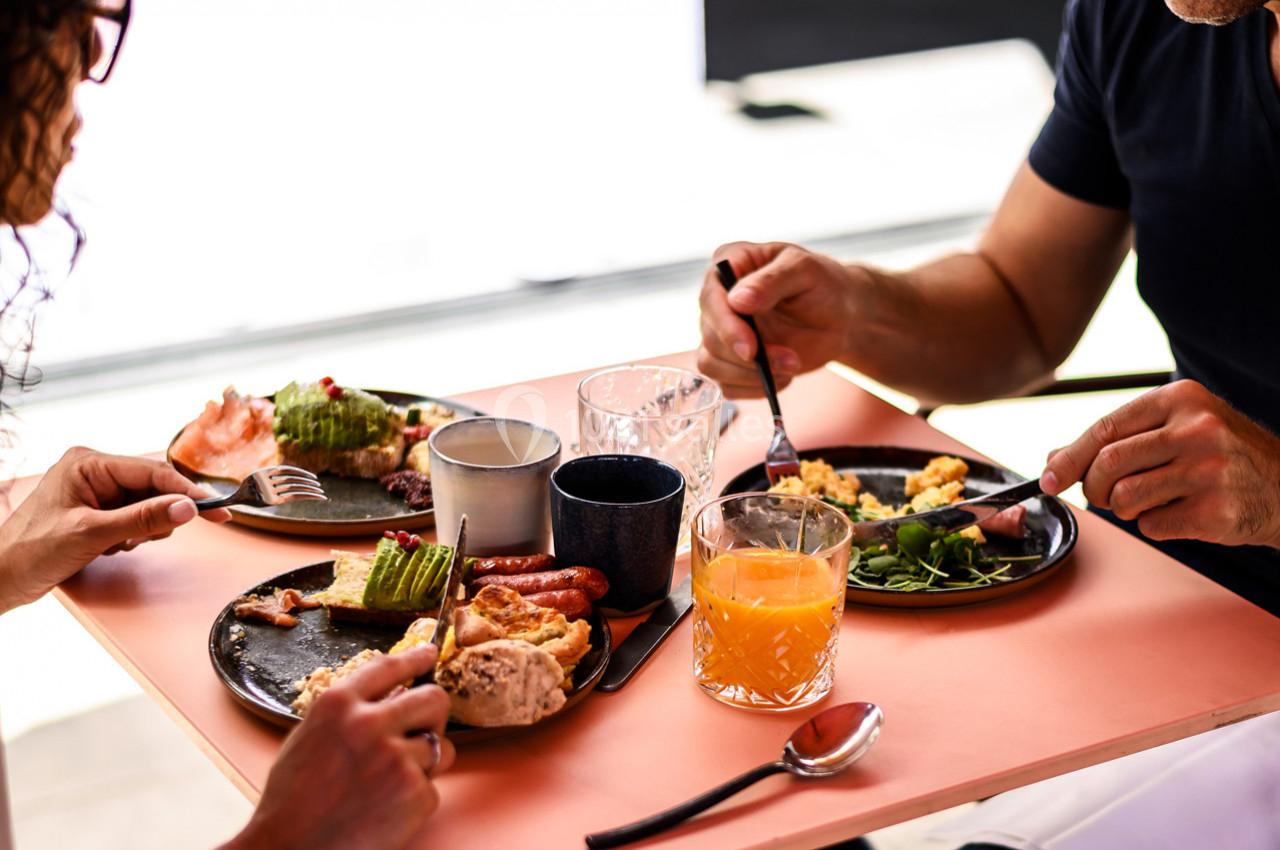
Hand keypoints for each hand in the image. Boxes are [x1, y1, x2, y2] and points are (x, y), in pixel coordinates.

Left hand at [0, 447, 230, 610]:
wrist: (0, 579)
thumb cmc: (30, 551)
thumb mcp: (92, 535)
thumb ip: (144, 519)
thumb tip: (187, 509)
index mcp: (88, 463)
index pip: (153, 473)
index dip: (187, 492)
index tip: (216, 509)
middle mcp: (94, 471)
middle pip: (153, 489)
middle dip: (156, 516)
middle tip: (145, 538)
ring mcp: (96, 492)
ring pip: (148, 506)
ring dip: (141, 531)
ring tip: (113, 545)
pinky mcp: (98, 511)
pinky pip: (135, 519)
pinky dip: (131, 537)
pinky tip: (109, 547)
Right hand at [228, 646, 455, 849]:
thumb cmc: (292, 801)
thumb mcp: (308, 738)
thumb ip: (348, 713)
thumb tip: (391, 696)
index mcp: (338, 704)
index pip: (389, 666)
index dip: (415, 658)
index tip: (429, 654)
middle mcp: (369, 724)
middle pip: (434, 699)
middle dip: (433, 714)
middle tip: (424, 730)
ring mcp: (395, 758)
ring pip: (440, 747)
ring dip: (424, 765)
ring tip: (388, 785)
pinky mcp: (414, 794)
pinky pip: (432, 788)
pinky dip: (414, 801)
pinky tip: (385, 812)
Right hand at [697, 241, 861, 397]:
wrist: (840, 316)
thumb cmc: (823, 284)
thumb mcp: (805, 271)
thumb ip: (772, 280)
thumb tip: (737, 300)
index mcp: (729, 262)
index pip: (711, 297)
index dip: (726, 326)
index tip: (751, 348)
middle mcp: (717, 297)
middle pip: (710, 336)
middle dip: (748, 357)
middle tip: (790, 361)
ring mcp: (720, 331)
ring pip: (711, 364)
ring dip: (751, 375)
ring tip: (791, 366)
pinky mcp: (729, 360)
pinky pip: (726, 385)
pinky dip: (753, 388)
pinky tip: (782, 376)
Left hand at [1041, 380, 1279, 546]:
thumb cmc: (1220, 456)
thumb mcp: (1174, 430)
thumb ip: (1115, 440)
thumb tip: (1051, 459)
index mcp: (1181, 400)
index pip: (1105, 429)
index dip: (1069, 458)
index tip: (1048, 479)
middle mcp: (1197, 429)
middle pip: (1108, 464)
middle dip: (1094, 487)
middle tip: (1104, 496)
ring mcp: (1210, 470)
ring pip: (1124, 498)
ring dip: (1124, 509)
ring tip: (1149, 502)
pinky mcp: (1216, 510)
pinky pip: (1152, 525)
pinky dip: (1154, 525)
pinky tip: (1180, 513)